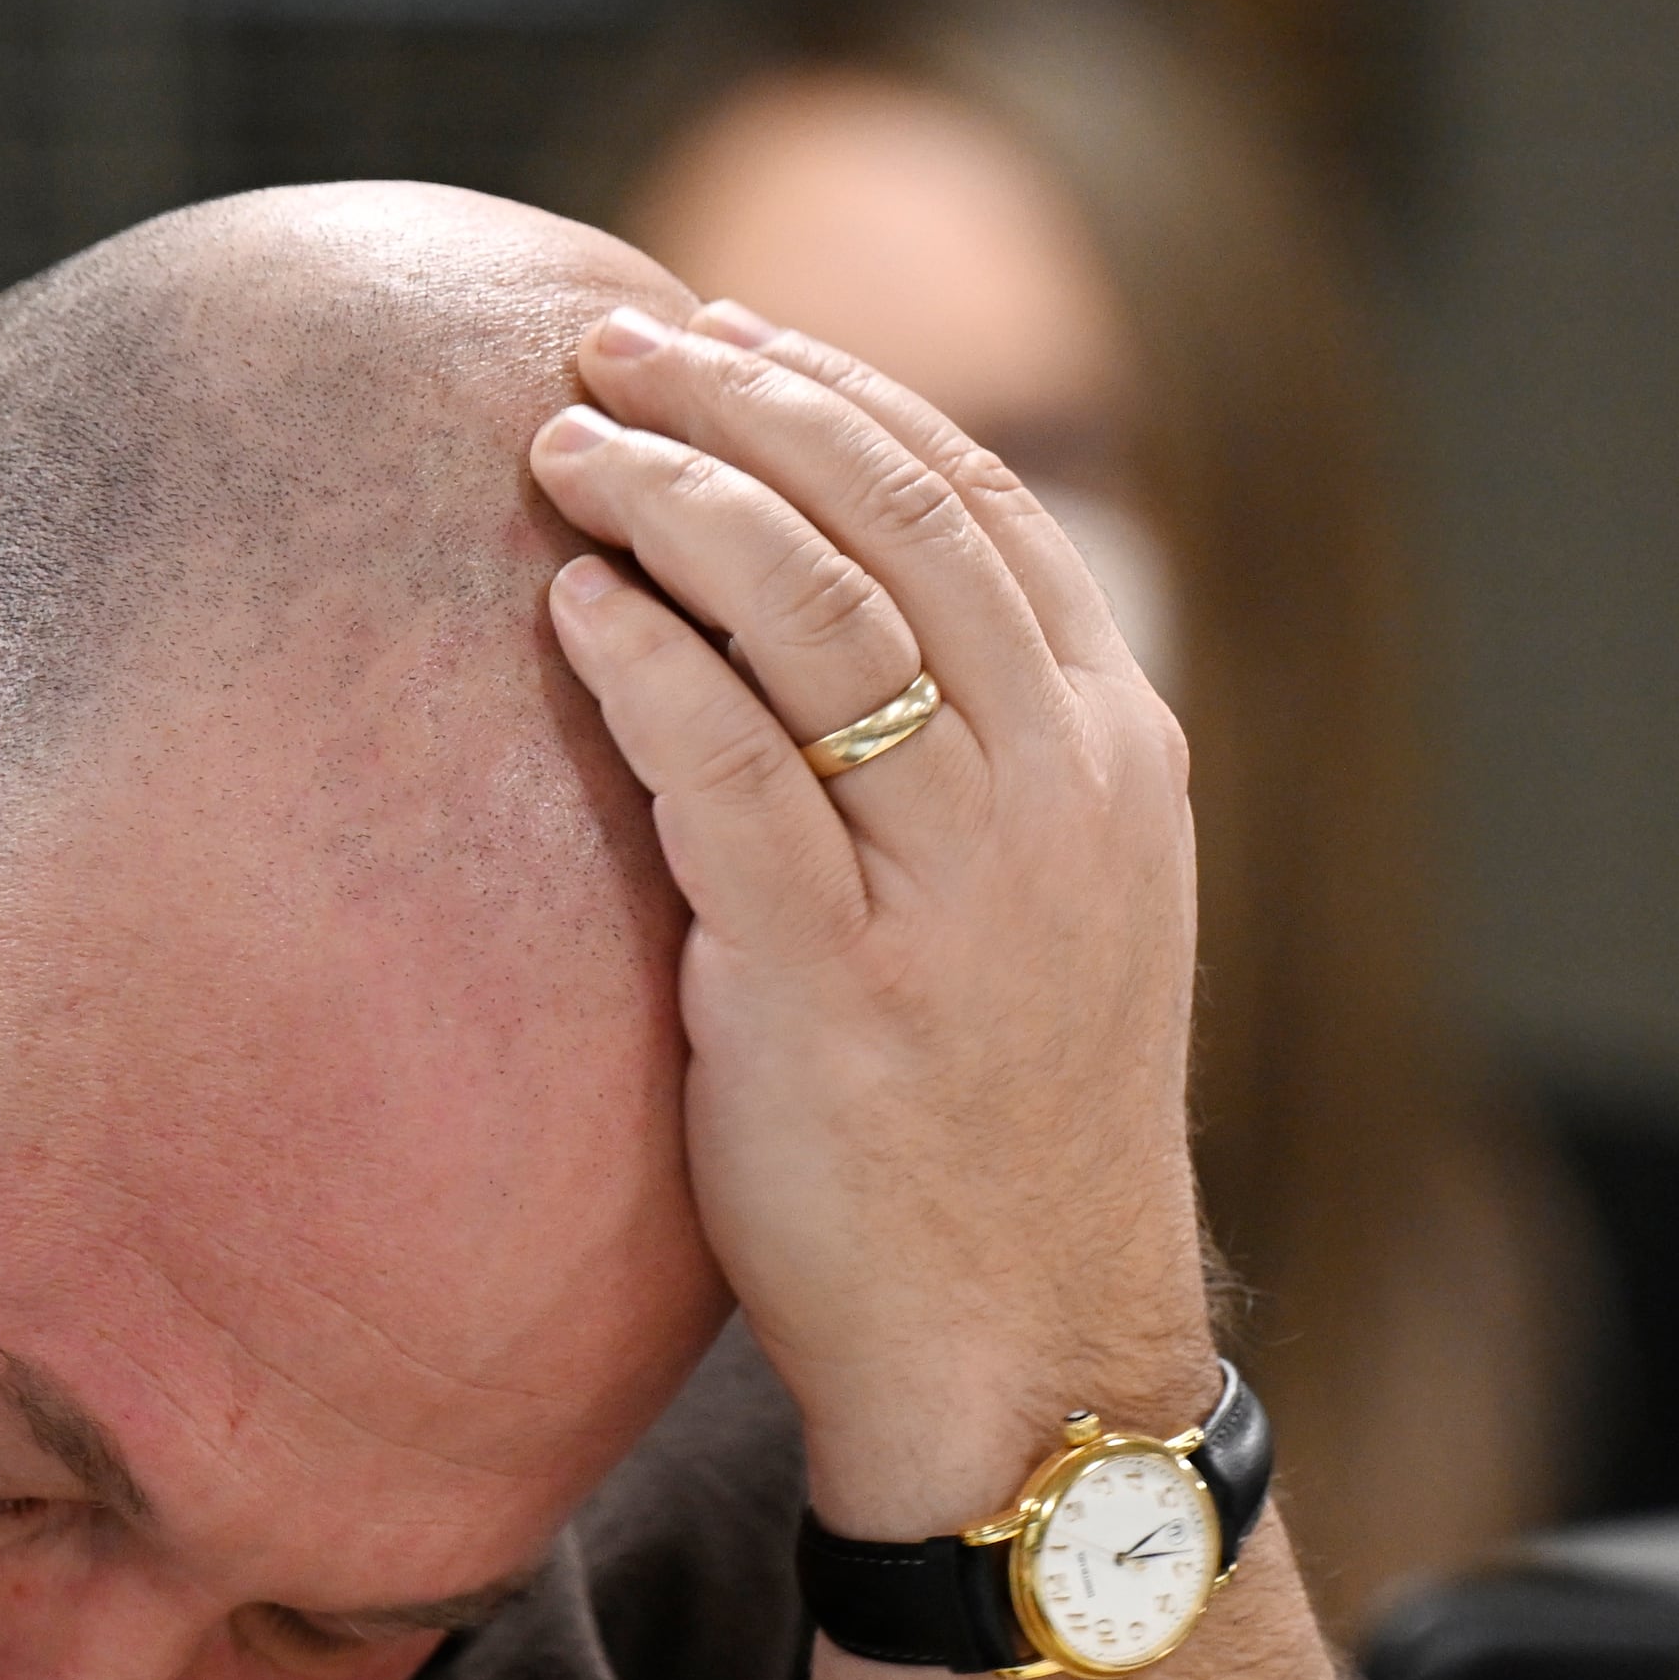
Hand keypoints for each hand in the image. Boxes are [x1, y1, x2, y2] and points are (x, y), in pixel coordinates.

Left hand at [532, 298, 1215, 1538]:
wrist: (1024, 1340)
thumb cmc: (1005, 1120)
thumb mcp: (1061, 899)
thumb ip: (989, 745)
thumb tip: (841, 597)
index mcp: (1115, 748)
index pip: (976, 503)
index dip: (836, 397)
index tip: (718, 338)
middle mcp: (1054, 790)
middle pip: (891, 518)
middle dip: (739, 401)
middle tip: (608, 346)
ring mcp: (953, 884)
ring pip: (813, 614)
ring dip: (675, 498)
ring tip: (563, 443)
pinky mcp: (836, 982)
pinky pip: (725, 776)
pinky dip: (642, 664)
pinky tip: (568, 602)